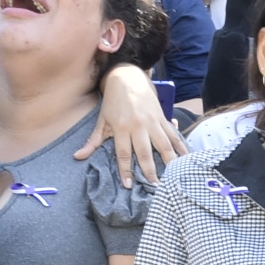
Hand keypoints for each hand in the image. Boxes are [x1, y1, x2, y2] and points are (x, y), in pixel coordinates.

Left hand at [78, 64, 187, 187]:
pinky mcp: (162, 117)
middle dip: (150, 171)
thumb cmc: (113, 101)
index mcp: (121, 128)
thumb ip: (93, 141)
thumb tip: (77, 156)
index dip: (126, 170)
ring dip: (169, 162)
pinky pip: (173, 134)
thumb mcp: (101, 120)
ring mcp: (152, 122)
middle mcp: (138, 126)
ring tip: (173, 177)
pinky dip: (181, 146)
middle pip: (145, 152)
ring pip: (163, 145)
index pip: (124, 154)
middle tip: (155, 187)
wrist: (128, 77)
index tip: (128, 185)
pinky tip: (186, 157)